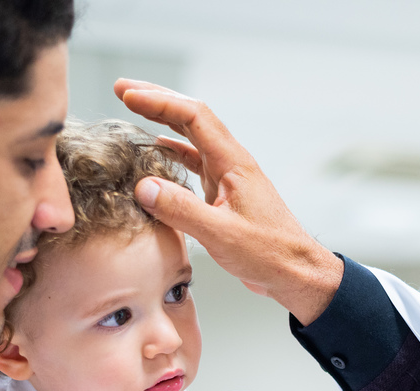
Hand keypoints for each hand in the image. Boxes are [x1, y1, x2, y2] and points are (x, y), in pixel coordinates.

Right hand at [114, 79, 342, 324]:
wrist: (295, 272)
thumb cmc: (270, 254)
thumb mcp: (222, 235)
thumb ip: (182, 210)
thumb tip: (144, 187)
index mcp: (234, 163)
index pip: (194, 117)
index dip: (159, 101)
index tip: (128, 95)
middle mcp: (231, 164)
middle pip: (191, 119)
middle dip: (157, 100)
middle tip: (123, 90)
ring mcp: (228, 178)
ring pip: (192, 139)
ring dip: (163, 122)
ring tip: (134, 110)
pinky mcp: (225, 195)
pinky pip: (195, 163)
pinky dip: (173, 152)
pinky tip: (158, 151)